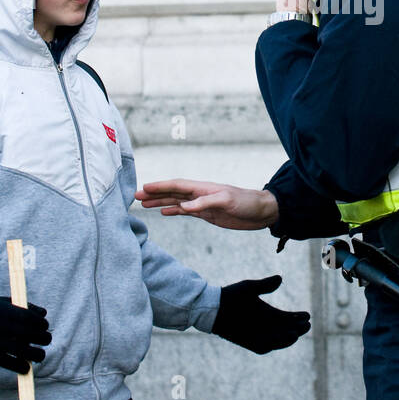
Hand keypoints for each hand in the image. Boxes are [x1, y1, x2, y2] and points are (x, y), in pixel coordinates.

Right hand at [0, 291, 50, 373]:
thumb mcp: (6, 302)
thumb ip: (26, 307)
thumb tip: (44, 314)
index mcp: (6, 312)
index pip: (30, 318)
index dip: (41, 323)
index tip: (44, 325)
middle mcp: (1, 326)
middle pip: (29, 335)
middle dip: (44, 338)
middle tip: (46, 339)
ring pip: (21, 351)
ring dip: (37, 354)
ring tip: (40, 355)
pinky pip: (7, 363)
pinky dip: (19, 367)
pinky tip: (26, 367)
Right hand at [136, 179, 279, 230]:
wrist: (262, 212)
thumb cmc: (248, 202)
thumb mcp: (227, 201)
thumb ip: (206, 203)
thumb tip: (184, 206)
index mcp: (203, 188)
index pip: (177, 185)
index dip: (160, 186)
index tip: (144, 187)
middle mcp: (200, 194)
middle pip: (172, 192)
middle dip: (154, 193)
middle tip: (135, 195)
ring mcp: (202, 204)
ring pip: (176, 201)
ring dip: (160, 202)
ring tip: (143, 204)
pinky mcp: (207, 214)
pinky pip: (185, 211)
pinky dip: (173, 211)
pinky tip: (164, 213)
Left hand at [212, 275, 310, 353]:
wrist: (214, 308)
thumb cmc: (231, 296)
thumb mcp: (250, 288)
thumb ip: (265, 285)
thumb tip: (280, 279)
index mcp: (268, 313)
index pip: (287, 318)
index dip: (297, 317)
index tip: (307, 315)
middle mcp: (266, 326)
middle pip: (287, 329)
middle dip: (298, 328)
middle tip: (307, 324)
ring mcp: (259, 335)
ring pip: (279, 339)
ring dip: (290, 337)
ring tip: (298, 332)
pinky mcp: (251, 344)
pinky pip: (266, 347)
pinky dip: (277, 344)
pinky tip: (286, 338)